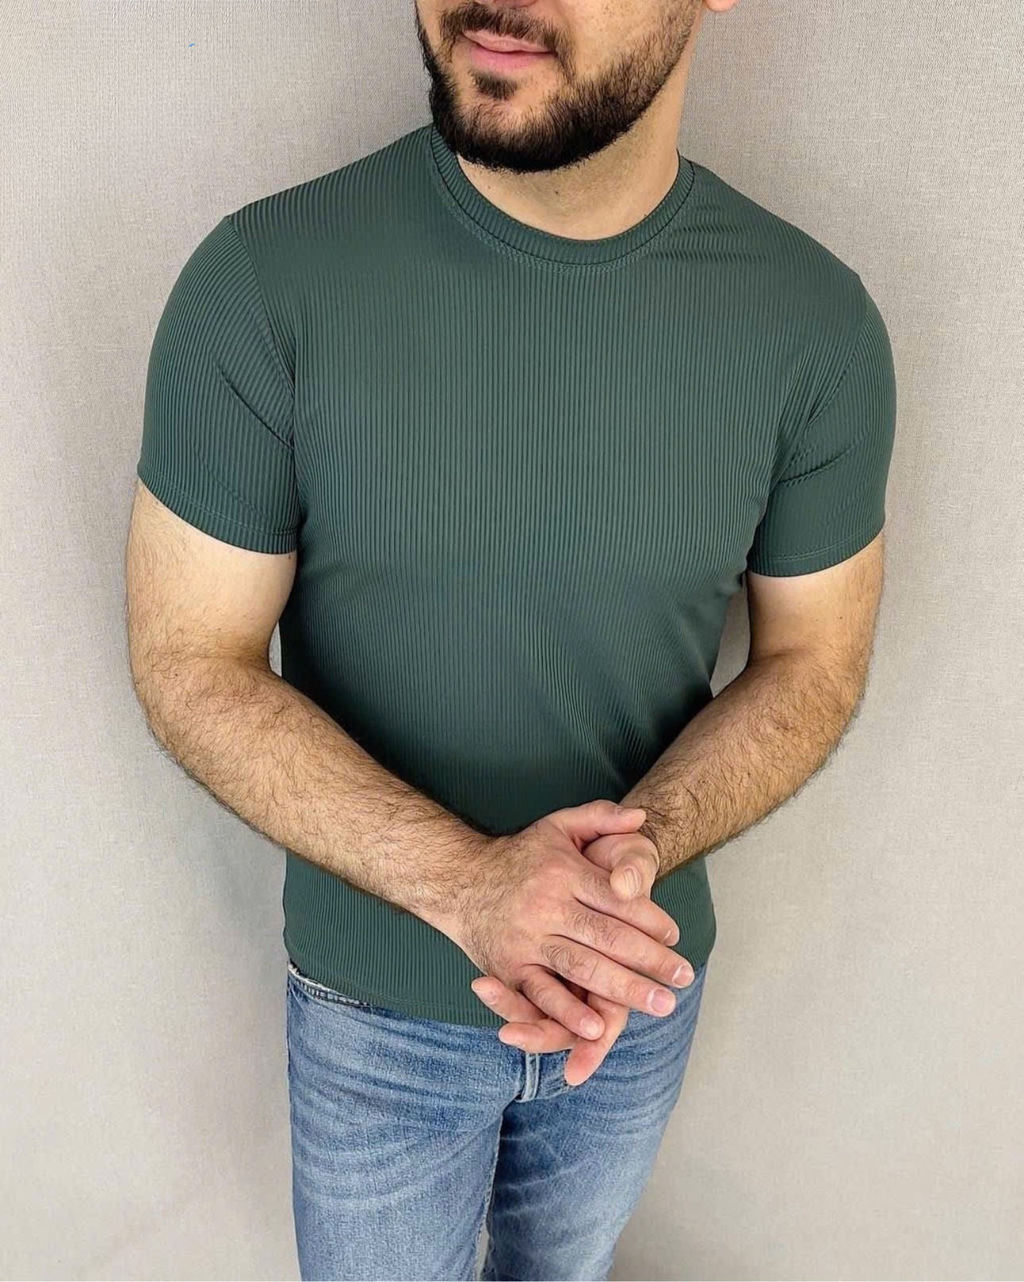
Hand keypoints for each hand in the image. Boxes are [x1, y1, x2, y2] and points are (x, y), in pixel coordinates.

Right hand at [447, 799, 688, 1041]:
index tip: (675, 937)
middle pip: (608, 937)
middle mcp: (546, 906)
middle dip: (650, 960)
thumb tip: (641, 816)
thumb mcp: (559, 826)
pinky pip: (541, 994)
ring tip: (660, 1003)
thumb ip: (601, 817)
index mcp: (564, 873)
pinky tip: (596, 1028)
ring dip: (623, 989)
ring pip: (582, 967)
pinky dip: (567, 1012)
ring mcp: (526, 939)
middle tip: (684, 977)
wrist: (458, 879)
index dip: (650, 918)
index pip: (617, 899)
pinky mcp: (509, 967)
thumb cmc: (521, 856)